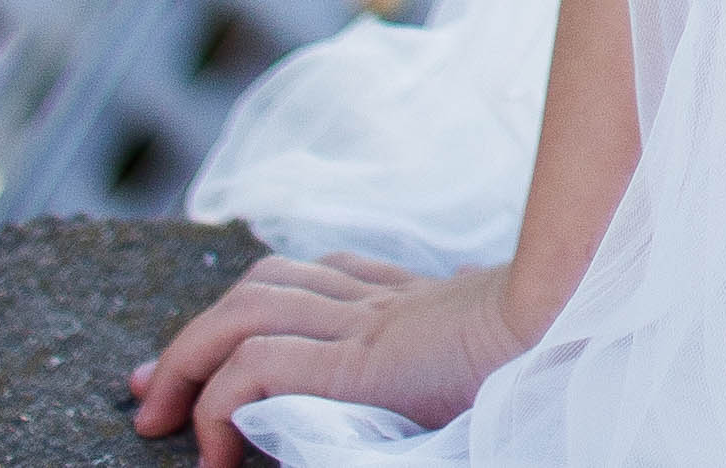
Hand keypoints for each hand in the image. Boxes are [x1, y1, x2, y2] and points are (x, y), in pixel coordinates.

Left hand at [126, 251, 524, 464]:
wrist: (578, 326)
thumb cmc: (556, 343)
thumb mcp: (502, 336)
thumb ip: (466, 322)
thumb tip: (458, 299)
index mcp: (414, 299)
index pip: (321, 277)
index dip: (258, 307)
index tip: (217, 353)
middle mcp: (381, 301)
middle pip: (264, 285)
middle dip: (192, 334)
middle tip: (147, 391)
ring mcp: (364, 323)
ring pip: (244, 312)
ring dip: (185, 360)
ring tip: (160, 421)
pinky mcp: (355, 358)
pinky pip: (257, 365)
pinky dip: (219, 401)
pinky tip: (216, 449)